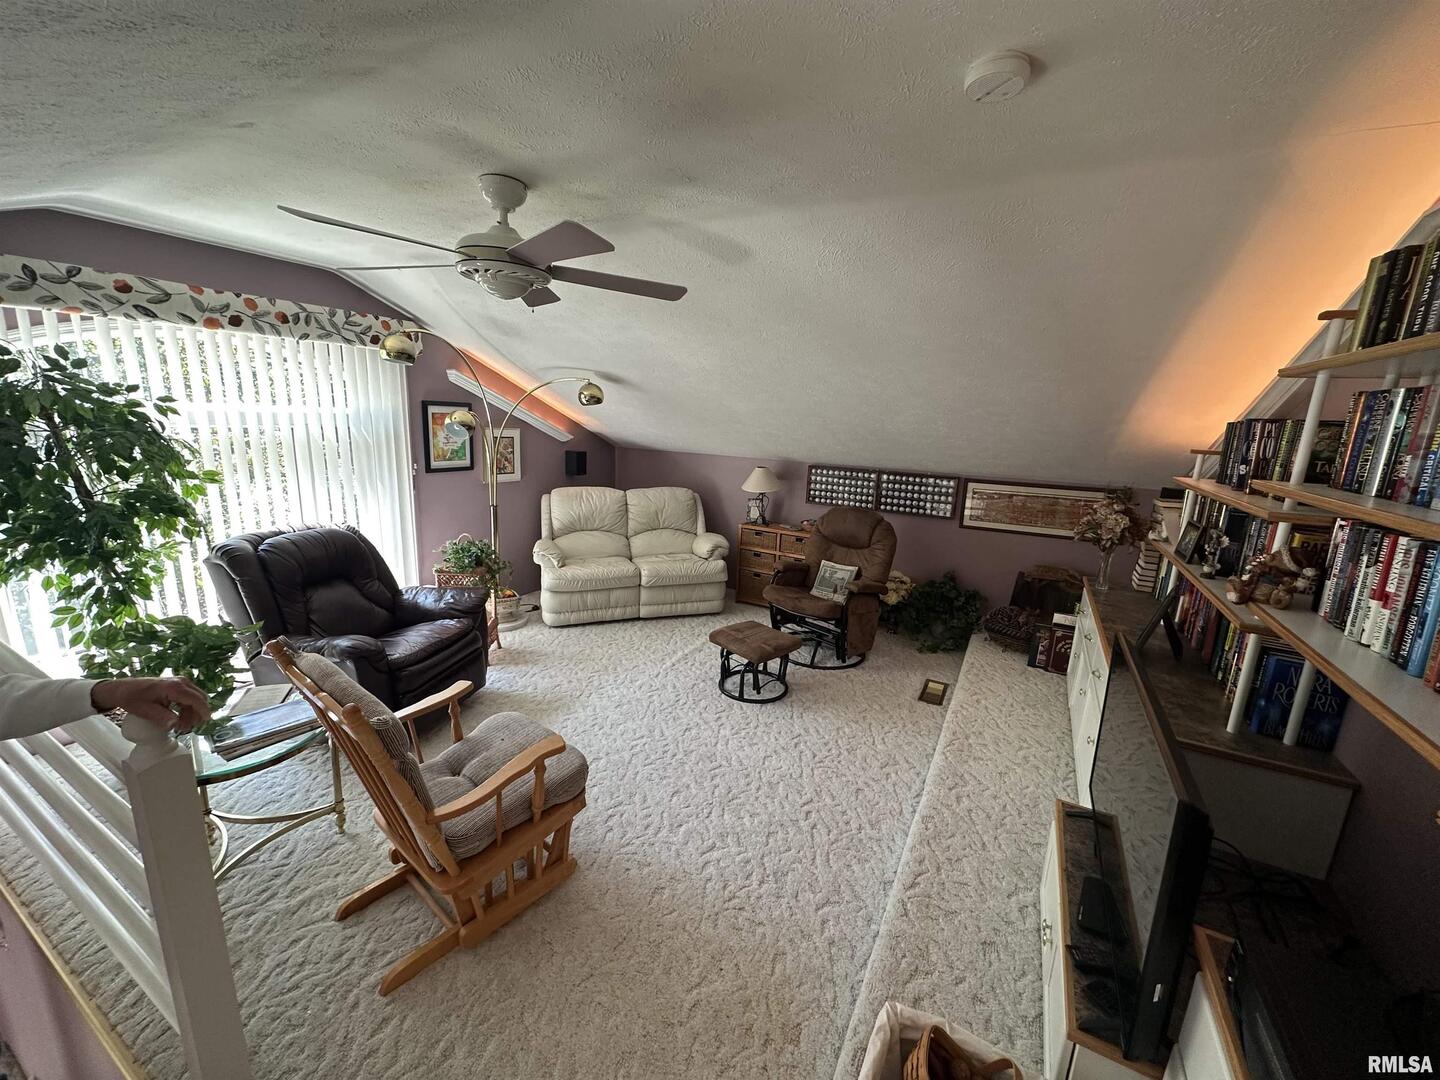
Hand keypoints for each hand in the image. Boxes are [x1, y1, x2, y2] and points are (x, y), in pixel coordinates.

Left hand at [90, 677, 211, 732]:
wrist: (123, 689)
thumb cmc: (133, 698)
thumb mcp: (145, 710)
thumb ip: (162, 717)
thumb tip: (175, 725)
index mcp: (174, 687)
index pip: (196, 699)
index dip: (203, 712)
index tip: (205, 722)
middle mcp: (180, 682)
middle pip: (200, 698)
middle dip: (196, 715)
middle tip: (184, 728)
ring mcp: (180, 682)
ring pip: (196, 698)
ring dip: (192, 713)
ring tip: (179, 725)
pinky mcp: (177, 685)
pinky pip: (190, 697)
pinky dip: (188, 708)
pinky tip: (178, 717)